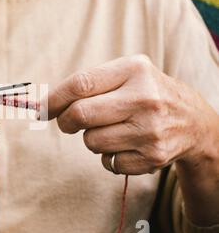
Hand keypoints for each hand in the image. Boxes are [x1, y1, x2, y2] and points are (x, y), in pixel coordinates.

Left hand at [42, 55, 218, 174]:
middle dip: (65, 121)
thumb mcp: (126, 74)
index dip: (53, 99)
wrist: (193, 120)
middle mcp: (145, 98)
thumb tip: (44, 105)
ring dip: (92, 139)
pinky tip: (126, 144)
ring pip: (91, 142)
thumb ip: (89, 84)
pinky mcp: (153, 156)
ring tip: (112, 129)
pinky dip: (109, 157)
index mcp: (134, 70)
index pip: (81, 84)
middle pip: (80, 115)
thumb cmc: (146, 93)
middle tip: (68, 122)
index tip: (40, 109)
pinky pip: (108, 163)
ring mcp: (150, 130)